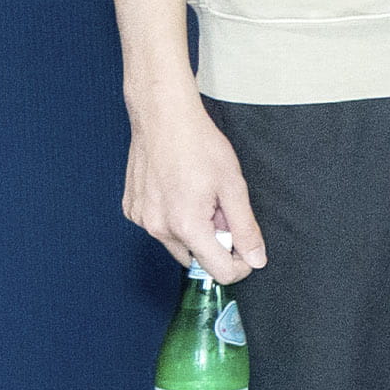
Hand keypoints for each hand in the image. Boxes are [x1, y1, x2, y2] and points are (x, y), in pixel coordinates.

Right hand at [119, 95, 266, 282]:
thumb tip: (256, 259)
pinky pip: (159, 226)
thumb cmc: (199, 146)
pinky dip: (174, 218)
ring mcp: (140, 220)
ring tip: (201, 195)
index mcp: (186, 226)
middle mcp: (157, 229)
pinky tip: (181, 190)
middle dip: (216, 243)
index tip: (248, 250)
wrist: (164, 118)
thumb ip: (246, 228)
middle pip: (196, 259)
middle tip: (222, 209)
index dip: (239, 265)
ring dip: (194, 230)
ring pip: (176, 243)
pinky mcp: (132, 209)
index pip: (217, 271)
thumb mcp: (234, 187)